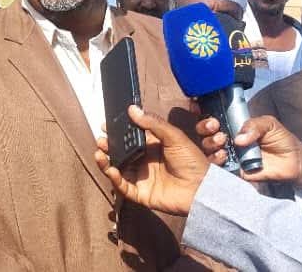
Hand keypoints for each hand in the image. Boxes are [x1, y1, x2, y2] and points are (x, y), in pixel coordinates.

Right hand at [95, 106, 209, 215]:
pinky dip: (114, 179)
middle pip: (121, 153)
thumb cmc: (192, 161)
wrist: (202, 188)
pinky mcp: (141, 193)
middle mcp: (145, 162)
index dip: (118, 132)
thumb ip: (152, 123)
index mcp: (153, 147)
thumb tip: (132, 109)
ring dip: (106, 161)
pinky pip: (123, 186)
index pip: (131, 138)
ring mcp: (142, 178)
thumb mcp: (174, 137)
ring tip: (99, 152)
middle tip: (101, 139)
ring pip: (118, 169)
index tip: (106, 125)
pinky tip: (111, 169)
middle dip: (109, 146)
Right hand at [197, 116, 301, 188]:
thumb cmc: (281, 140)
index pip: (214, 120)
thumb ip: (254, 125)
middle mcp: (229, 141)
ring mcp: (230, 156)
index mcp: (235, 127)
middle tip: (216, 129)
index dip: (207, 119)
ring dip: (210, 145)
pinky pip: (219, 168)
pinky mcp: (234, 171)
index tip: (212, 120)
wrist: (294, 162)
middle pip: (206, 134)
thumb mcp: (269, 124)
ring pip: (209, 150)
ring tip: (222, 143)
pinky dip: (216, 162)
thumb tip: (239, 138)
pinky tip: (224, 157)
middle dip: (205, 130)